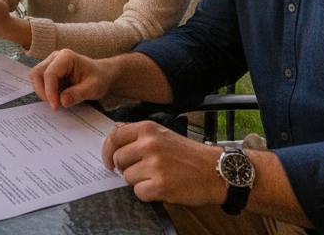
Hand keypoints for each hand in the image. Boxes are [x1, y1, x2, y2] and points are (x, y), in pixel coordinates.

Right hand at [29, 49, 112, 109]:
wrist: (101, 75)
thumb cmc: (99, 79)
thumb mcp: (93, 88)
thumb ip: (78, 94)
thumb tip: (62, 101)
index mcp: (66, 57)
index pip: (50, 74)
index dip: (50, 91)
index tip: (56, 107)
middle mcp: (55, 57)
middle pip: (37, 73)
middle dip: (42, 91)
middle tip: (54, 105)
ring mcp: (51, 63)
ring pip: (36, 76)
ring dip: (42, 91)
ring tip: (56, 102)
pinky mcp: (50, 70)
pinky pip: (40, 80)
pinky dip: (44, 91)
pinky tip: (56, 98)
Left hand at [103, 121, 225, 206]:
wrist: (216, 170)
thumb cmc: (189, 154)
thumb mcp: (163, 134)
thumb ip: (139, 134)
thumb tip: (114, 131)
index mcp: (148, 129)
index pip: (114, 136)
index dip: (107, 151)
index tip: (109, 161)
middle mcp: (149, 144)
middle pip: (118, 160)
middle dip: (127, 168)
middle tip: (145, 171)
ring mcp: (154, 165)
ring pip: (127, 178)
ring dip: (140, 181)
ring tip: (159, 177)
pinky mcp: (160, 185)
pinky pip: (139, 192)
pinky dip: (149, 194)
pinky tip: (164, 187)